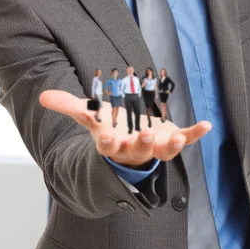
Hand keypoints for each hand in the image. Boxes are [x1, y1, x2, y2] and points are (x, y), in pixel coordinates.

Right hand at [39, 89, 211, 167]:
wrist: (132, 143)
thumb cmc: (111, 127)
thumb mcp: (90, 115)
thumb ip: (69, 106)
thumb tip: (43, 97)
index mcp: (113, 144)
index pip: (107, 146)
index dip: (106, 142)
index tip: (105, 137)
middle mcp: (134, 150)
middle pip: (137, 150)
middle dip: (141, 144)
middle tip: (144, 135)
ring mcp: (155, 147)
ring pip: (162, 151)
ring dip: (171, 146)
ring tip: (178, 139)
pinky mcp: (171, 141)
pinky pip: (185, 140)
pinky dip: (195, 134)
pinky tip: (207, 125)